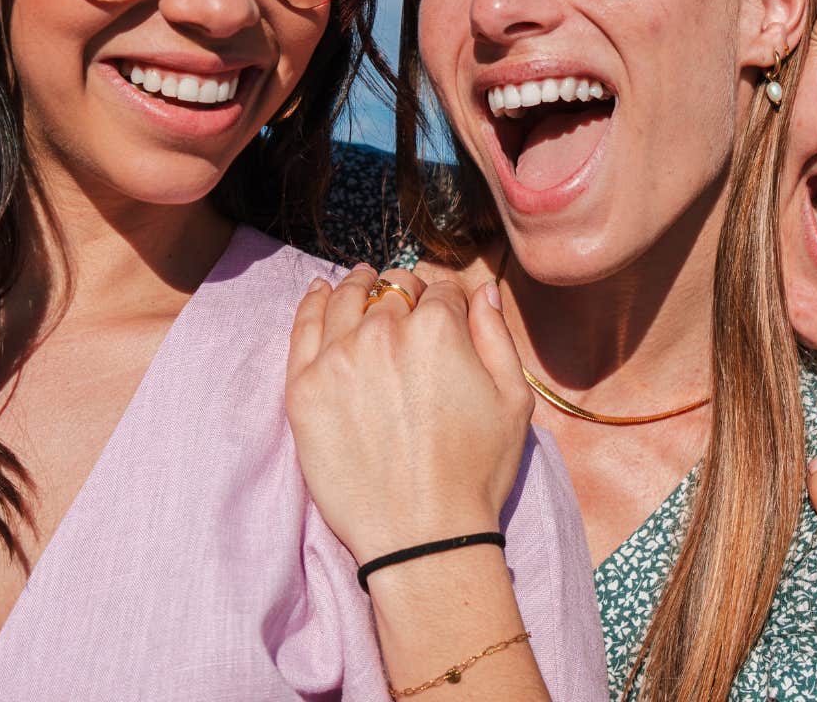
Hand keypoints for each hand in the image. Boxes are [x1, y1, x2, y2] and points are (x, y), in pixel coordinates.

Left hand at [285, 266, 533, 563]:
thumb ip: (495, 334)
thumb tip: (481, 291)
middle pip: (392, 290)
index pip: (441, 292)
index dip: (447, 305)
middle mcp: (383, 331)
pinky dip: (313, 302)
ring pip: (345, 299)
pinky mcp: (304, 387)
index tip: (445, 319)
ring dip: (358, 286)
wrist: (422, 535)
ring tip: (359, 281)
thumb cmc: (475, 472)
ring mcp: (337, 358)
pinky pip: (303, 327)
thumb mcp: (513, 400)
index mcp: (437, 328)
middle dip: (404, 295)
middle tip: (406, 310)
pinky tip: (319, 292)